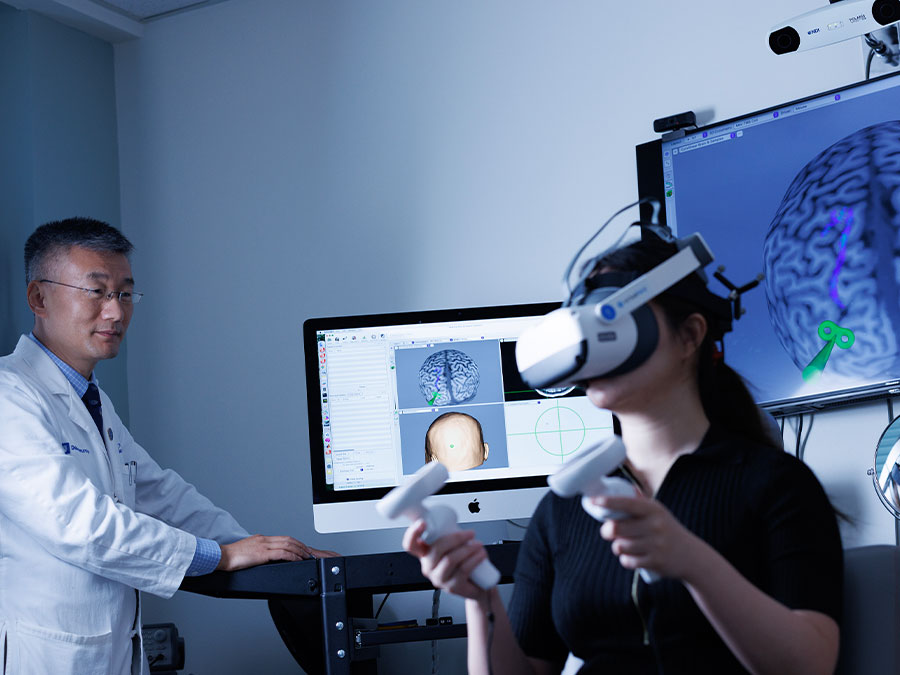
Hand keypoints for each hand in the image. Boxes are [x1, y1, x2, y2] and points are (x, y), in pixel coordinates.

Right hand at [216, 534, 339, 570]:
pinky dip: (293, 556)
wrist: (221, 557)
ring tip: (307, 557)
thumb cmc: (231, 557)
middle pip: (289, 540)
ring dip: (300, 551)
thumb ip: (257, 553)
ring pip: (288, 545)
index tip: (302, 548)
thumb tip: (263, 558)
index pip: (283, 539)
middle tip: (309, 553)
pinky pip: (282, 554)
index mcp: (261, 539)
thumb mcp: (247, 552)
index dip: (295, 543)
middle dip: (301, 546)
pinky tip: (298, 560)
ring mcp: (264, 546)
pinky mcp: (262, 554)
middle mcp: (264, 540)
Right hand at [402, 519, 490, 600]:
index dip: (412, 534)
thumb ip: (449, 533)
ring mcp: (439, 578)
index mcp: (425, 554)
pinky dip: (474, 559)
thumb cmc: (464, 562)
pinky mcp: (452, 587)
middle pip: (437, 548)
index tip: (423, 523)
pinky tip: (481, 554)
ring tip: (479, 545)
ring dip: (468, 548)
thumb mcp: (453, 545)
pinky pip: (463, 570)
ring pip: (450, 559)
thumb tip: (452, 519)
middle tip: (470, 533)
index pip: (411, 545)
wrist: (477, 585)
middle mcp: (428, 567)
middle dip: (456, 538)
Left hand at [595, 494, 703, 580]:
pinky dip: (625, 560)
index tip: (594, 501)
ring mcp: (656, 544)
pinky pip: (628, 561)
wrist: (692, 556)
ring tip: (623, 545)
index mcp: (654, 509)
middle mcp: (655, 525)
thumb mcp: (658, 512)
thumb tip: (620, 487)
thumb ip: (639, 502)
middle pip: (617, 528)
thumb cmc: (667, 530)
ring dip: (617, 547)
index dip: (608, 502)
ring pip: (620, 546)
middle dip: (607, 531)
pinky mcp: (656, 562)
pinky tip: (631, 557)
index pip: (627, 503)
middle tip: (608, 532)